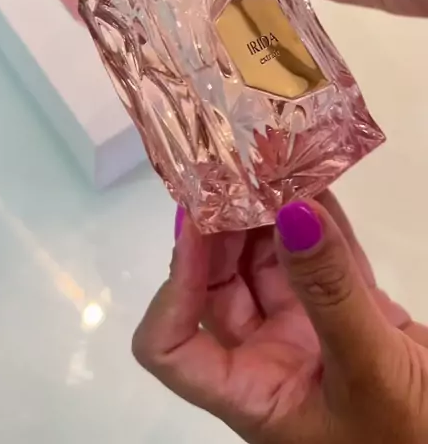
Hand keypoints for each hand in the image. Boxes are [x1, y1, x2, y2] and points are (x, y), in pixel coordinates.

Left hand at [133, 195, 427, 443]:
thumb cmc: (411, 438)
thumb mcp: (369, 370)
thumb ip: (330, 291)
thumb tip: (291, 212)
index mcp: (252, 391)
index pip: (174, 346)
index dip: (175, 288)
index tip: (199, 224)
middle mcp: (269, 358)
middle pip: (221, 287)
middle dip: (224, 231)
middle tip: (237, 171)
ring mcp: (308, 333)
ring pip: (270, 263)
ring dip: (270, 215)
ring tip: (272, 161)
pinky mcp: (350, 312)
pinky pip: (323, 258)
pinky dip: (320, 219)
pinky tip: (315, 178)